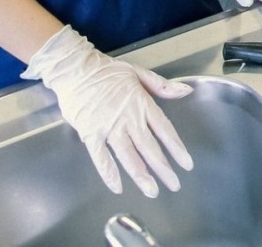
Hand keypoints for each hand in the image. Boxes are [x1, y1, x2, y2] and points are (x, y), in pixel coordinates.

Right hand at [23, 25, 192, 197]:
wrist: (75, 69)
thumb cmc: (106, 70)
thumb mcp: (138, 72)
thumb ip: (162, 86)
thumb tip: (186, 91)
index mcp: (142, 104)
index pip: (164, 129)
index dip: (176, 148)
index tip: (187, 164)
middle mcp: (128, 119)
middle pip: (150, 148)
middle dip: (163, 169)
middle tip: (174, 185)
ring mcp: (109, 128)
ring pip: (128, 157)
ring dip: (141, 175)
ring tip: (152, 191)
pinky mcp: (90, 134)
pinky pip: (101, 158)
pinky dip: (109, 173)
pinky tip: (118, 187)